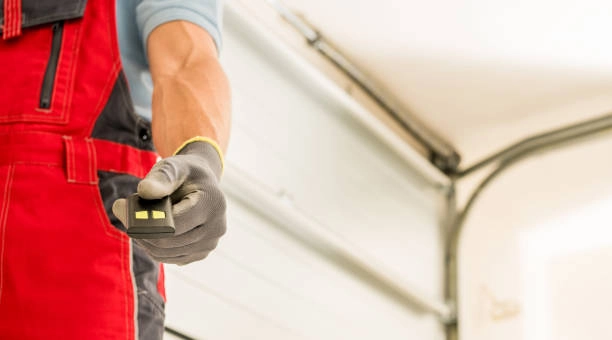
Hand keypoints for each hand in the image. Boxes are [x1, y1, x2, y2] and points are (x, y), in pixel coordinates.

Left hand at [113, 140, 226, 264]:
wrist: (203, 183)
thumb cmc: (185, 173)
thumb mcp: (174, 166)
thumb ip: (161, 177)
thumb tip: (144, 191)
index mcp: (212, 204)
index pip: (172, 225)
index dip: (143, 219)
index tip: (120, 206)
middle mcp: (216, 228)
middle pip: (167, 242)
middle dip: (139, 229)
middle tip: (121, 210)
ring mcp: (210, 244)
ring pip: (165, 253)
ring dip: (144, 238)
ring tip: (134, 218)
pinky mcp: (201, 253)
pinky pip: (169, 258)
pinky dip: (153, 246)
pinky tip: (149, 228)